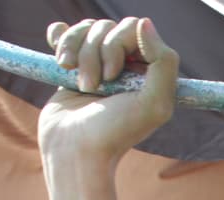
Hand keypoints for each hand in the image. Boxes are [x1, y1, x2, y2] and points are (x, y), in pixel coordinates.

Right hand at [37, 18, 178, 165]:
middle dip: (96, 52)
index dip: (120, 43)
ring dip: (77, 53)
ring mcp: (95, 64)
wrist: (75, 152)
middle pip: (106, 26)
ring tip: (78, 84)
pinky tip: (60, 58)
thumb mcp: (155, 104)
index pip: (134, 28)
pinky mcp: (71, 68)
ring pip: (85, 29)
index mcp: (146, 69)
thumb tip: (144, 22)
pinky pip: (64, 33)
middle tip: (94, 87)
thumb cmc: (115, 132)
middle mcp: (123, 64)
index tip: (113, 75)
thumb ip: (164, 62)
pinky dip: (60, 38)